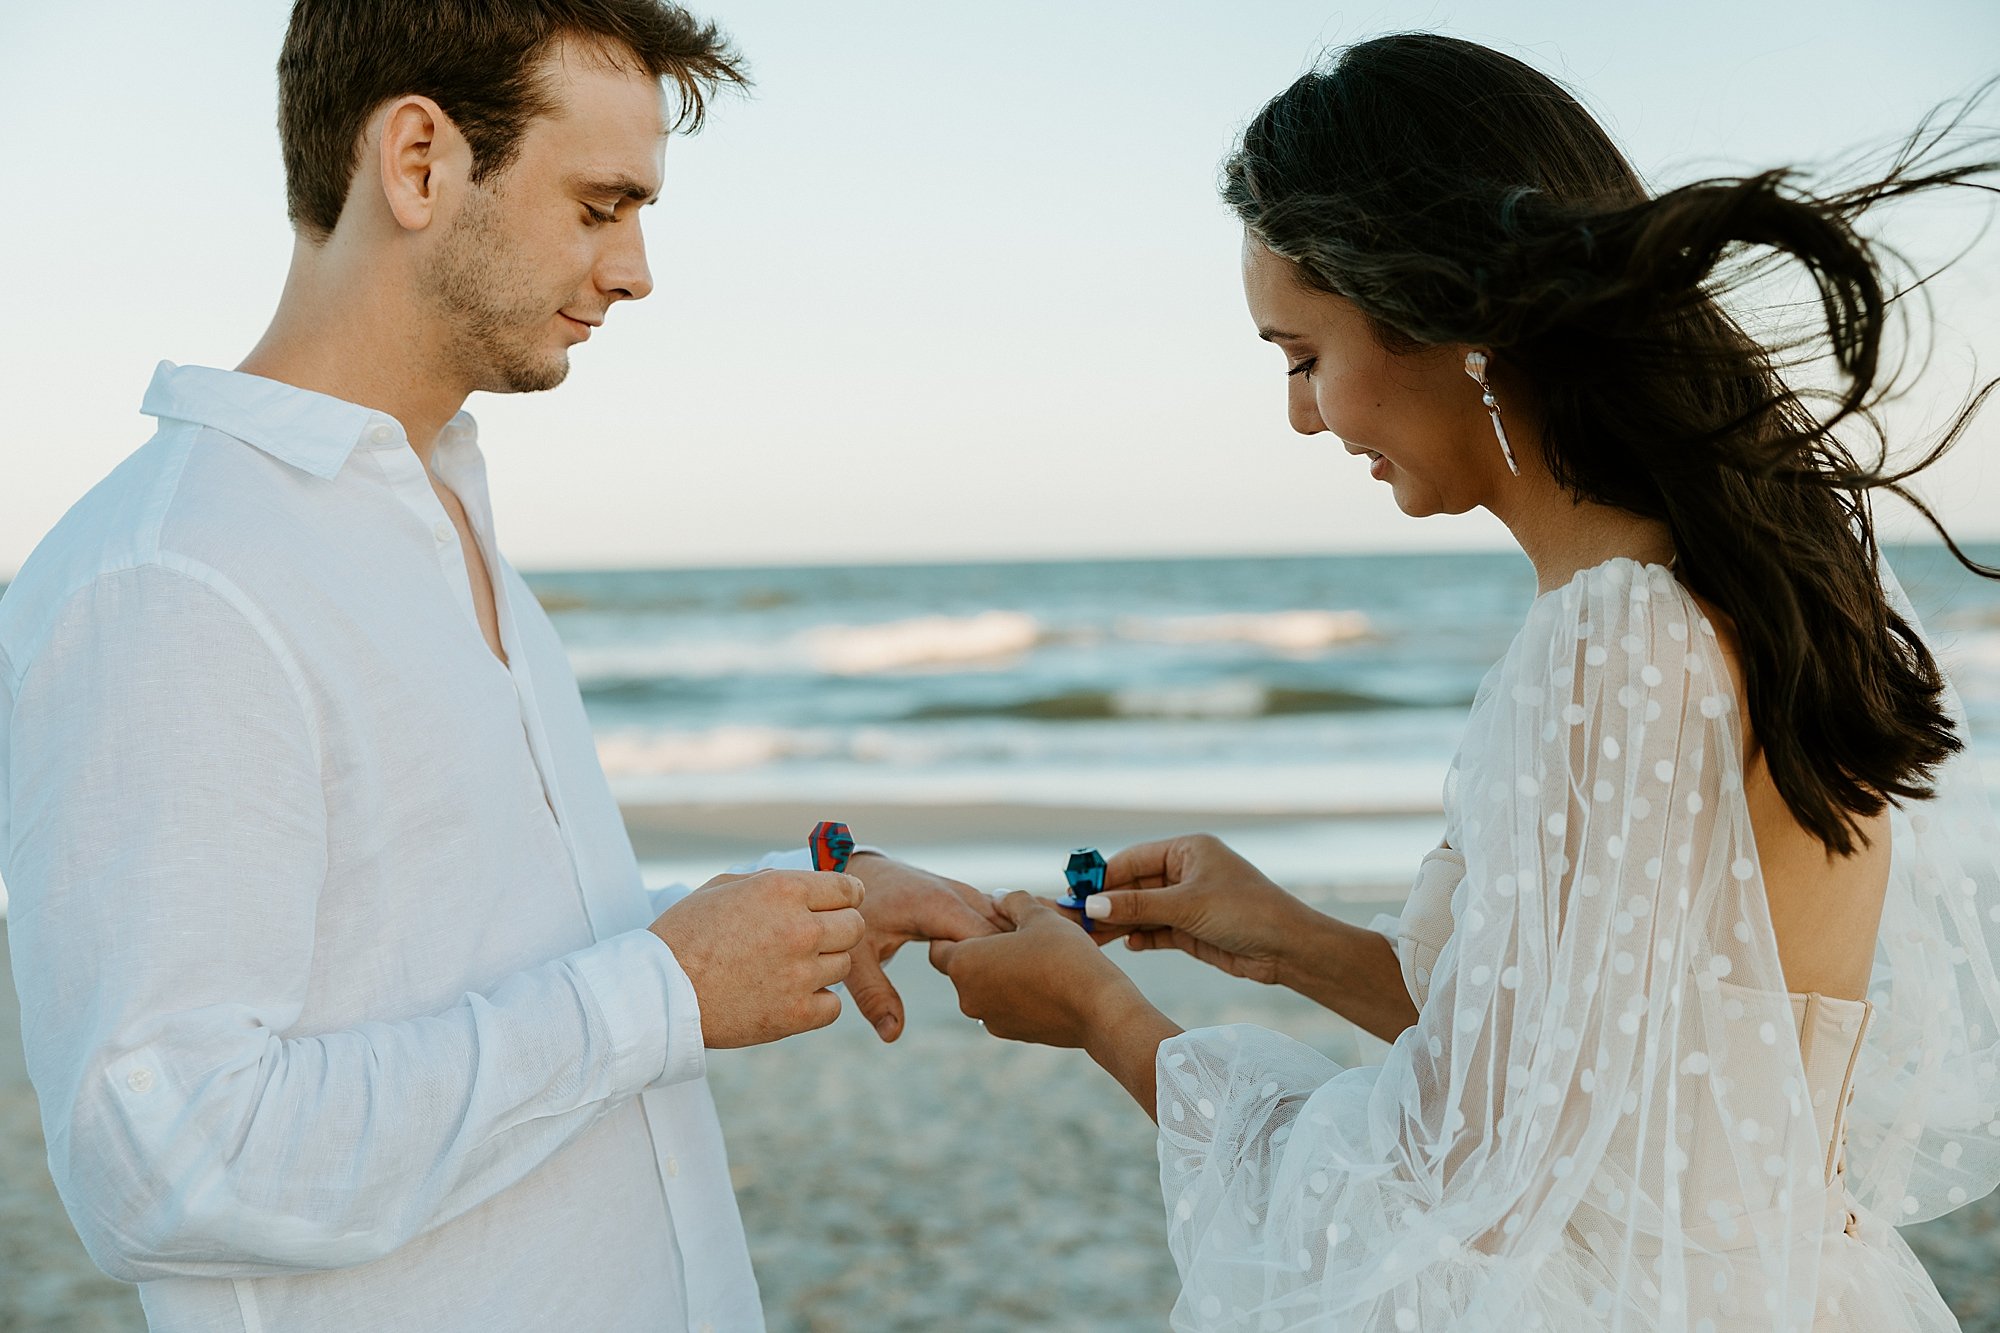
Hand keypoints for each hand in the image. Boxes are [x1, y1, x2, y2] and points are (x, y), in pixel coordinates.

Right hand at [648, 868, 864, 1048]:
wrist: (657, 993)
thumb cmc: (684, 935)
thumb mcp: (723, 888)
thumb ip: (770, 882)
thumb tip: (806, 882)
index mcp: (783, 891)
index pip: (848, 889)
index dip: (845, 897)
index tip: (836, 906)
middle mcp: (799, 929)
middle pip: (854, 926)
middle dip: (839, 929)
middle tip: (812, 939)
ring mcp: (800, 974)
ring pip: (844, 965)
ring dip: (823, 965)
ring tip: (787, 969)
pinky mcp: (796, 1014)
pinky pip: (832, 1005)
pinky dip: (817, 1003)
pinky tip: (790, 996)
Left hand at [844, 853, 1007, 1041]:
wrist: (860, 871)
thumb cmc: (860, 912)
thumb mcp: (858, 955)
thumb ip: (874, 994)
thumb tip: (892, 1035)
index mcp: (940, 906)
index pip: (987, 943)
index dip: (993, 972)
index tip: (988, 999)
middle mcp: (962, 896)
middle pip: (1006, 934)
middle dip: (1009, 966)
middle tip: (1006, 1001)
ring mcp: (971, 894)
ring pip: (1010, 926)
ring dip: (1013, 954)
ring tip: (1015, 988)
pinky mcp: (973, 899)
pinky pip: (1003, 922)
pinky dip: (1008, 944)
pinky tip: (1010, 971)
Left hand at [928, 891, 1142, 1048]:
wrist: (1098, 1009)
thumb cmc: (1065, 956)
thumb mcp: (1038, 916)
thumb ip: (1012, 902)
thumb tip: (998, 898)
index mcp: (964, 964)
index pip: (938, 947)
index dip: (955, 932)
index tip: (981, 922)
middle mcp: (968, 997)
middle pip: (963, 968)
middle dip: (982, 952)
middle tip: (1013, 935)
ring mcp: (989, 1020)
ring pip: (985, 989)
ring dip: (1000, 974)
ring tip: (1034, 957)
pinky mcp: (1013, 1034)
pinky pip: (1005, 1007)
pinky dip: (1016, 994)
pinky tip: (1046, 981)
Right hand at [1094, 834, 1319, 985]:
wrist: (1288, 948)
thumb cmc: (1244, 912)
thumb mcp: (1187, 906)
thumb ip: (1137, 907)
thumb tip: (1091, 905)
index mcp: (1187, 850)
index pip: (1133, 859)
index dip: (1103, 877)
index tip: (1076, 894)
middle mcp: (1185, 872)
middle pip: (1134, 887)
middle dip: (1108, 904)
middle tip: (1075, 921)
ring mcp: (1189, 902)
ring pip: (1143, 911)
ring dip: (1120, 924)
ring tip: (1092, 939)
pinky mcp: (1192, 929)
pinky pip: (1157, 930)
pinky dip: (1142, 937)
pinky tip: (1127, 945)